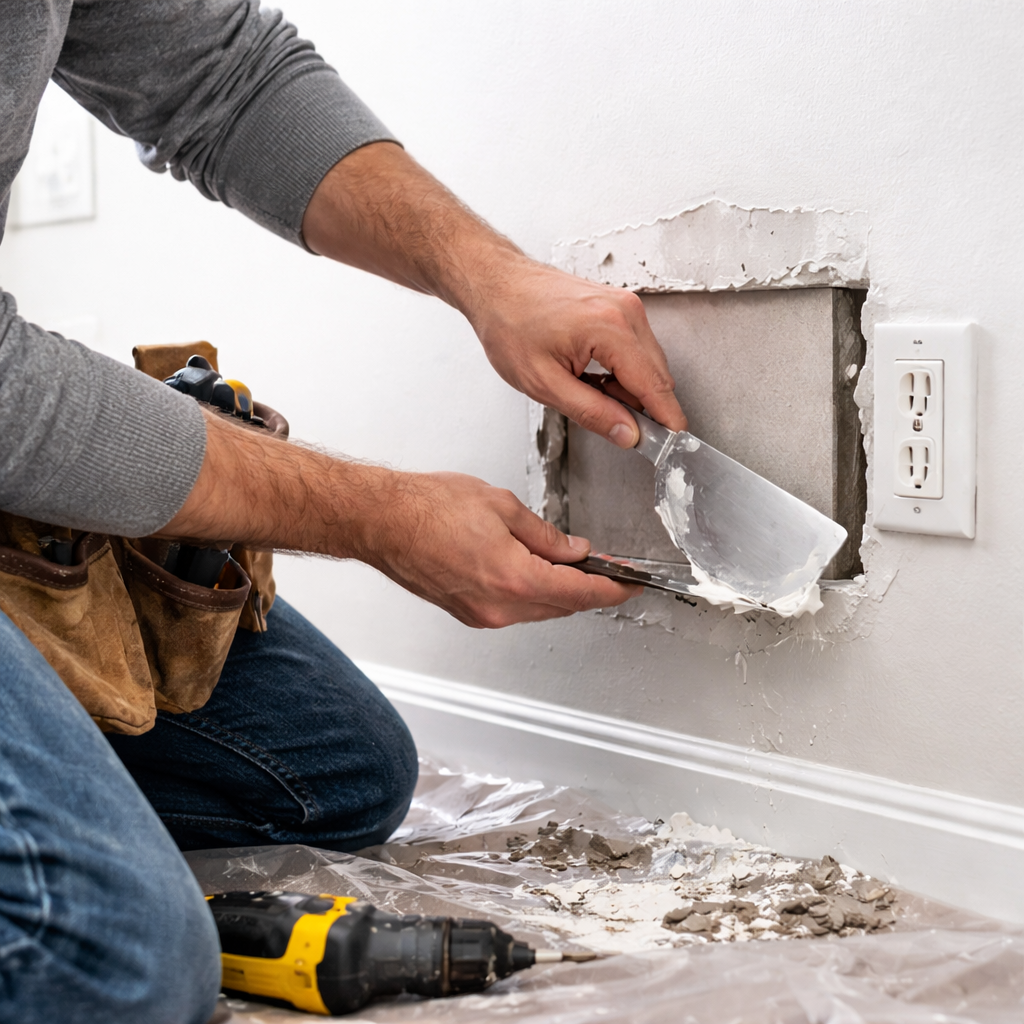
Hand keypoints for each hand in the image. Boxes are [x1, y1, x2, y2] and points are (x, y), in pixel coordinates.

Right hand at [364, 471, 639, 627]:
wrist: (381, 521)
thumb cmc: (428, 507)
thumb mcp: (501, 506)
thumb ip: (544, 534)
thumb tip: (573, 551)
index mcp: (514, 578)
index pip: (580, 593)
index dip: (613, 589)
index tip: (631, 584)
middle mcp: (498, 606)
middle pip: (562, 607)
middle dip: (589, 590)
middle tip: (608, 570)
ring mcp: (481, 614)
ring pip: (538, 611)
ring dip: (560, 593)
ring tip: (573, 567)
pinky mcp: (467, 612)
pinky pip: (514, 610)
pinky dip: (532, 595)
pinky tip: (535, 573)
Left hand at [466, 255, 687, 446]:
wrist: (495, 285)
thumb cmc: (509, 324)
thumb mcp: (544, 383)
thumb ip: (591, 412)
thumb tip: (627, 434)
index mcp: (610, 328)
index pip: (655, 386)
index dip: (667, 421)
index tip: (673, 446)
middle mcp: (625, 311)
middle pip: (657, 376)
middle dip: (640, 406)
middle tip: (605, 420)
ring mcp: (625, 305)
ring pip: (647, 364)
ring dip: (626, 387)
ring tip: (583, 388)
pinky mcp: (618, 306)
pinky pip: (635, 349)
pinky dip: (619, 370)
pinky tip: (589, 373)